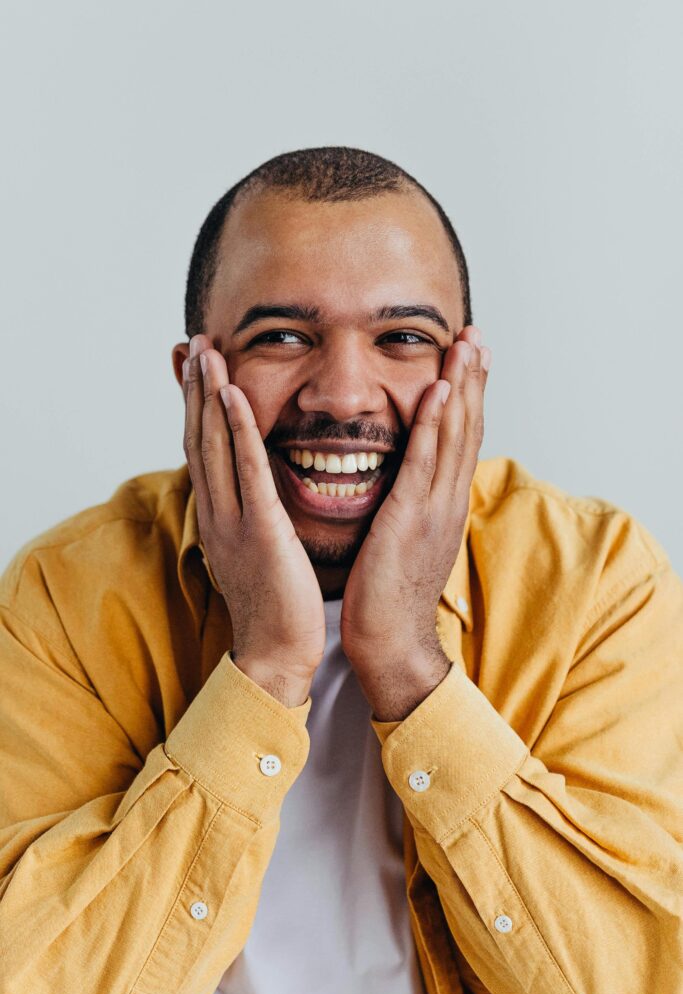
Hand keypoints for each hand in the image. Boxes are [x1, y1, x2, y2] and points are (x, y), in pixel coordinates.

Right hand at [183, 335, 325, 706]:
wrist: (276, 655)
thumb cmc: (274, 608)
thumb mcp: (254, 554)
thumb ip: (251, 520)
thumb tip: (254, 498)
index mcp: (219, 518)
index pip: (203, 451)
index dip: (197, 408)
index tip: (196, 369)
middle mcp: (218, 513)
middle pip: (201, 438)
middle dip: (196, 389)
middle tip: (194, 342)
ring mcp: (234, 520)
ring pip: (216, 445)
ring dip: (209, 395)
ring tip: (206, 352)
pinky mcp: (260, 529)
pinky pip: (247, 471)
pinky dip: (238, 430)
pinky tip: (232, 396)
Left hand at [340, 326, 489, 719]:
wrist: (391, 643)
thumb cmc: (390, 597)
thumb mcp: (407, 541)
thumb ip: (411, 507)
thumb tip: (407, 483)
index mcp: (444, 505)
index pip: (460, 440)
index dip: (468, 397)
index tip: (471, 359)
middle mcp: (447, 501)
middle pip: (466, 428)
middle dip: (473, 379)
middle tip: (476, 335)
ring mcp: (433, 509)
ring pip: (452, 436)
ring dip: (461, 387)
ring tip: (466, 345)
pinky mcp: (409, 519)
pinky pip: (423, 463)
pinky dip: (434, 425)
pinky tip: (439, 391)